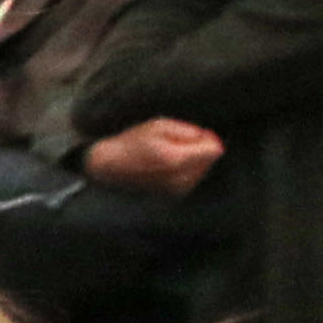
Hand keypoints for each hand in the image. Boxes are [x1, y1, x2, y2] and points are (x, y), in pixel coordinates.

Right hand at [81, 117, 224, 197]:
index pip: (214, 150)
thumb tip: (209, 139)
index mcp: (176, 158)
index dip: (208, 139)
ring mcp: (177, 190)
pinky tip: (166, 168)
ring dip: (192, 162)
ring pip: (202, 171)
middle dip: (199, 150)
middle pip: (210, 160)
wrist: (107, 168)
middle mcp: (179, 178)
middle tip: (176, 144)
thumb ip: (187, 131)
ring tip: (167, 156)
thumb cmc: (130, 143)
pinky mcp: (174, 196)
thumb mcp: (157, 126)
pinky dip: (186, 172)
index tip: (196, 134)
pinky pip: (192, 180)